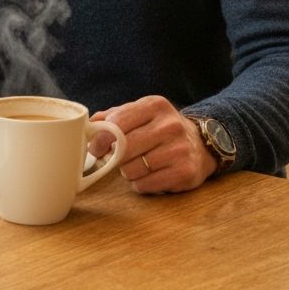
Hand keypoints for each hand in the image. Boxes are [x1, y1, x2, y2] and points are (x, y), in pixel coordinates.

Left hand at [89, 95, 216, 193]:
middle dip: (113, 156)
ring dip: (127, 171)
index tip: (93, 148)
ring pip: (134, 168)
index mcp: (154, 105)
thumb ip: (113, 116)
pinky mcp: (186, 172)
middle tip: (112, 159)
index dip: (101, 138)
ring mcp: (180, 149)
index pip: (119, 122)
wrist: (200, 144)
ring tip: (133, 166)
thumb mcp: (140, 113)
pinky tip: (145, 176)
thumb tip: (88, 126)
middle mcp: (170, 125)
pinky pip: (148, 184)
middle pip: (125, 147)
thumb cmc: (159, 128)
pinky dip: (139, 184)